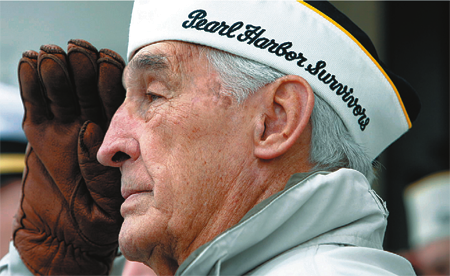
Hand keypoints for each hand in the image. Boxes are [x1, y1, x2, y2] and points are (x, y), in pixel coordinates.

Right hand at [13, 39, 125, 275]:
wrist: (63, 239)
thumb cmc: (96, 224)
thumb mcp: (108, 201)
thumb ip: (101, 168)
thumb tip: (90, 130)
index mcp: (116, 140)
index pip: (116, 104)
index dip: (111, 82)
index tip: (106, 62)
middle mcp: (91, 129)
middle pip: (89, 91)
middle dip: (84, 70)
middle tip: (77, 52)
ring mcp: (65, 130)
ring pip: (62, 94)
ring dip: (57, 73)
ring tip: (51, 55)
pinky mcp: (41, 135)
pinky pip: (37, 106)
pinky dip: (31, 85)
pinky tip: (30, 64)